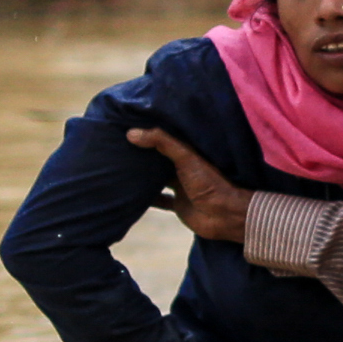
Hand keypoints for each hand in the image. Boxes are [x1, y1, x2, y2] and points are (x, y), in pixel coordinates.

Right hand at [128, 127, 248, 243]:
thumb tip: (132, 132)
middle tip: (118, 147)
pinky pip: (159, 200)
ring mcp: (181, 187)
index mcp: (188, 153)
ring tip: (119, 168)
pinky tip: (129, 194)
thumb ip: (162, 142)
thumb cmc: (210, 182)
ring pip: (157, 179)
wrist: (224, 215)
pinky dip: (146, 198)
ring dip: (143, 176)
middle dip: (143, 155)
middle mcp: (184, 168)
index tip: (128, 126)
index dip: (149, 134)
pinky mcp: (179, 204)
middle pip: (159, 159)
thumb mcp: (186, 157)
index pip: (165, 140)